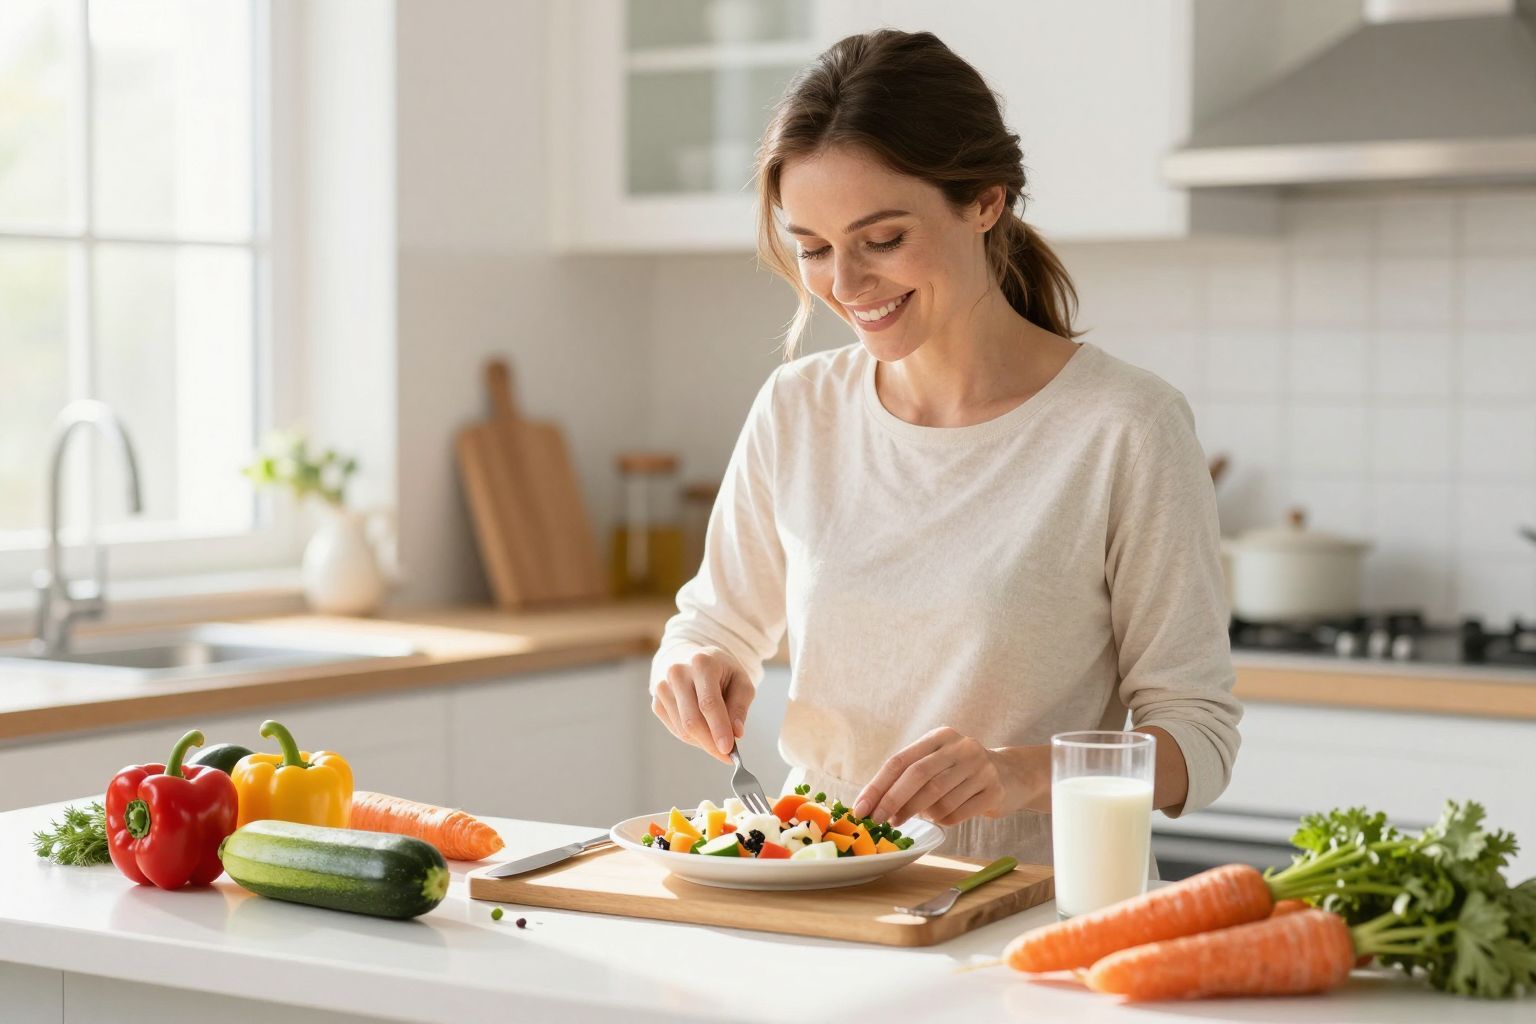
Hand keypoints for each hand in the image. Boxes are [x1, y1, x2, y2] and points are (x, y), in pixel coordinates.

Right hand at [651, 647, 753, 763]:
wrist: (695, 662)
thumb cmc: (722, 673)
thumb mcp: (741, 683)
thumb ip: (740, 707)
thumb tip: (736, 733)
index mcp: (702, 663)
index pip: (708, 703)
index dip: (718, 728)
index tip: (728, 749)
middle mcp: (677, 673)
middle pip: (691, 720)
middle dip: (710, 743)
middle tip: (727, 756)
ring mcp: (663, 688)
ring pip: (683, 729)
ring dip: (703, 742)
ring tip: (718, 738)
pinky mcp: (657, 702)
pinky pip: (676, 730)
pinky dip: (693, 738)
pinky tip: (704, 730)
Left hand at [852, 727, 1016, 826]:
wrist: (1013, 774)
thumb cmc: (962, 771)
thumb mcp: (938, 761)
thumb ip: (910, 776)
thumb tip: (874, 805)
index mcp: (940, 736)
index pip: (901, 760)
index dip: (878, 786)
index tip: (861, 808)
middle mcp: (961, 747)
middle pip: (918, 776)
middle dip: (893, 801)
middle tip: (878, 822)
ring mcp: (981, 767)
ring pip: (938, 798)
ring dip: (918, 813)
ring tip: (908, 818)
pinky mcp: (995, 789)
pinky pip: (957, 812)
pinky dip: (942, 820)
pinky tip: (940, 817)